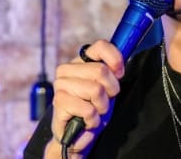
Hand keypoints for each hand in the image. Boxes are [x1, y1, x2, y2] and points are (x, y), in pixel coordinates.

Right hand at [46, 39, 124, 157]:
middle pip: (101, 71)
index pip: (101, 46)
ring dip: (102, 107)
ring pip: (96, 90)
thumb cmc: (92, 107)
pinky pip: (88, 109)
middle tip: (104, 100)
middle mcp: (67, 68)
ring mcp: (61, 84)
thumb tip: (121, 60)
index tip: (120, 74)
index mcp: (80, 60)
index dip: (115, 60)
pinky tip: (86, 121)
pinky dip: (93, 119)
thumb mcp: (106, 86)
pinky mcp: (59, 102)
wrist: (74, 135)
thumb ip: (111, 71)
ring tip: (95, 111)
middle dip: (110, 90)